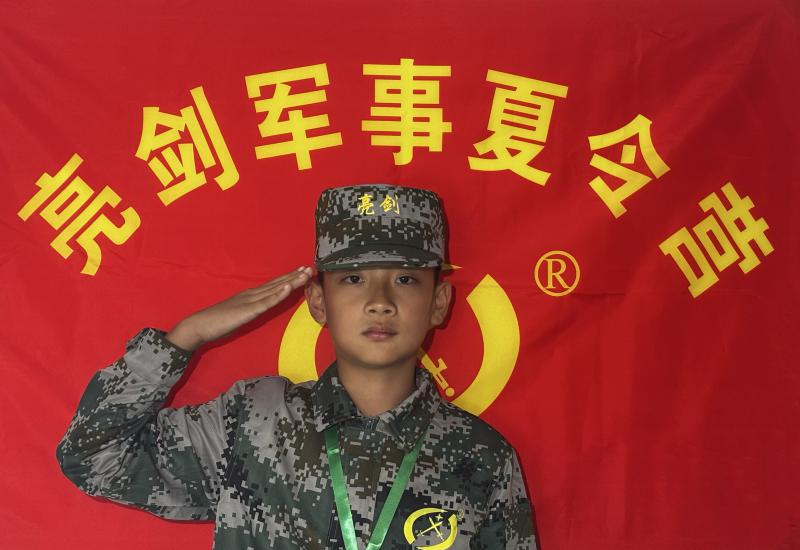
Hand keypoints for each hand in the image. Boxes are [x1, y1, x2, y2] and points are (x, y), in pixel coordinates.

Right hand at [165, 266, 312, 351]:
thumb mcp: (237, 315)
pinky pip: (266, 302)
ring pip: (275, 290)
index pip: (272, 286)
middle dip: (294, 276)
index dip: (288, 279)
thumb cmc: (216, 323)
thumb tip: (258, 310)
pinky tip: (288, 288)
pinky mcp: (248, 311)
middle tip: (309, 268)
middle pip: (277, 284)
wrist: (198, 326)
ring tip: (305, 274)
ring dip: (291, 281)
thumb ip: (248, 311)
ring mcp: (250, 301)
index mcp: (249, 296)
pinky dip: (278, 294)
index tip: (301, 272)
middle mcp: (251, 294)